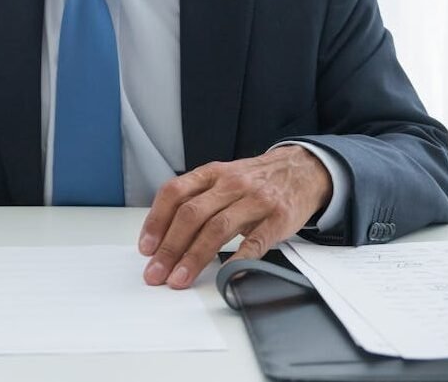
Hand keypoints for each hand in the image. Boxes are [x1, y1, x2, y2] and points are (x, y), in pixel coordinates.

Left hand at [138, 145, 331, 288]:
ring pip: (217, 228)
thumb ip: (197, 198)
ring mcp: (255, 200)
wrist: (301, 169)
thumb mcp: (223, 177)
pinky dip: (238, 260)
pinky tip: (225, 275)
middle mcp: (231, 183)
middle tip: (156, 273)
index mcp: (212, 173)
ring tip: (179, 278)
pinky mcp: (278, 218)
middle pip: (192, 214)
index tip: (146, 248)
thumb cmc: (255, 180)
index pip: (175, 192)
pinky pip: (255, 242)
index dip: (156, 220)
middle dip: (169, 246)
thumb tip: (163, 233)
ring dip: (194, 257)